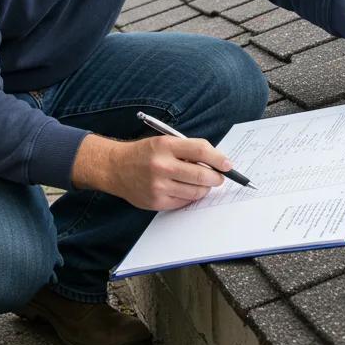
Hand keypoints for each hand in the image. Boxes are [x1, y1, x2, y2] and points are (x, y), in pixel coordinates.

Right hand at [71, 133, 227, 209]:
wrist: (116, 168)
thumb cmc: (144, 154)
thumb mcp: (164, 142)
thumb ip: (188, 150)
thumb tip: (217, 162)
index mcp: (165, 146)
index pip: (201, 151)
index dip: (219, 159)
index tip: (228, 165)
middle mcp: (162, 166)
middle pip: (202, 175)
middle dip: (216, 178)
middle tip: (218, 178)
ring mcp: (159, 186)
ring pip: (196, 191)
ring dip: (204, 189)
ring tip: (201, 183)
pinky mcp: (157, 201)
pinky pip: (184, 202)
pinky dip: (190, 196)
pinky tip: (185, 189)